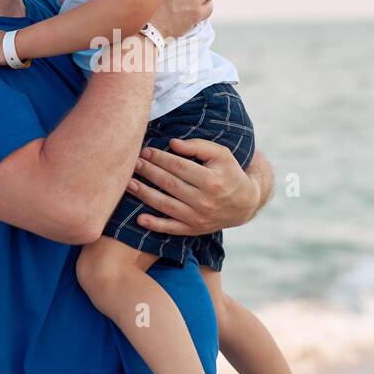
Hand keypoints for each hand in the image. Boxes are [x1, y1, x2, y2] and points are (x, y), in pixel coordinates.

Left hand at [127, 137, 259, 235]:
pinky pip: (171, 228)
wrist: (245, 204)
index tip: (145, 151)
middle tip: (133, 163)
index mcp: (211, 180)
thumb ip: (198, 146)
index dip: (160, 158)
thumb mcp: (221, 155)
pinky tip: (139, 218)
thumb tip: (172, 143)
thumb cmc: (229, 173)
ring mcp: (198, 217)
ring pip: (166, 205)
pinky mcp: (194, 230)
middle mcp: (204, 201)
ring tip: (129, 184)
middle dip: (148, 172)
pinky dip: (155, 225)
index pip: (179, 166)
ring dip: (144, 194)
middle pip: (169, 184)